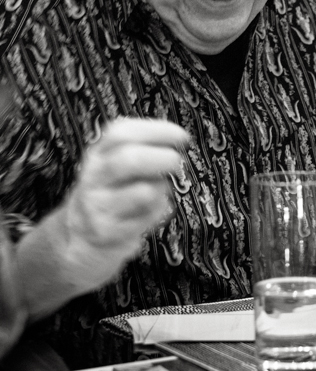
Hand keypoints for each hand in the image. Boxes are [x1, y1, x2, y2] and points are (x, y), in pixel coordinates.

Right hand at [20, 117, 189, 316]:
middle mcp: (93, 177)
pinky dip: (158, 212)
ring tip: (156, 192)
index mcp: (97, 155)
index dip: (156, 131)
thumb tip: (179, 138)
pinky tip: (146, 214)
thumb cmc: (111, 194)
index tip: (182, 137)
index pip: (120, 133)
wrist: (78, 239)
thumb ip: (142, 149)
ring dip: (162, 190)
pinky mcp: (106, 232)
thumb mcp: (116, 165)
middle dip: (163, 159)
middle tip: (178, 162)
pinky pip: (149, 217)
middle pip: (130, 160)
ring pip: (145, 192)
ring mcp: (97, 205)